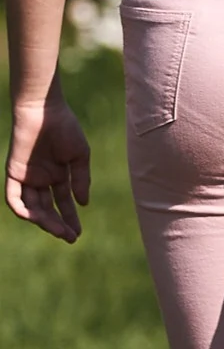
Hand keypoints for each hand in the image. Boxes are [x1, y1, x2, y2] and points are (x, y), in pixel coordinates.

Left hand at [6, 96, 90, 241]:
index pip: (63, 202)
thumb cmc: (65, 128)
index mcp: (57, 175)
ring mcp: (27, 177)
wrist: (45, 111)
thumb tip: (83, 204)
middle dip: (58, 224)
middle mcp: (41, 179)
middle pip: (48, 209)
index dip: (70, 218)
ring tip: (59, 231)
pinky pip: (14, 198)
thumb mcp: (79, 156)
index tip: (77, 233)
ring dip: (44, 221)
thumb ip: (81, 179)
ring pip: (32, 207)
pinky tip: (36, 218)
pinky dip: (22, 210)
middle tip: (70, 237)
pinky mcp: (14, 173)